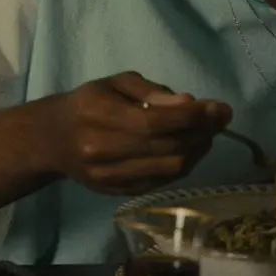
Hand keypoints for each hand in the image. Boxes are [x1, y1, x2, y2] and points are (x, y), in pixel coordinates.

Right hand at [43, 72, 231, 195]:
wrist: (54, 140)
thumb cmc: (88, 103)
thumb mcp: (115, 83)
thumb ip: (151, 91)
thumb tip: (189, 103)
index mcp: (99, 115)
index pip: (156, 121)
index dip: (194, 117)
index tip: (220, 108)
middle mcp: (103, 149)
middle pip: (168, 148)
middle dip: (203, 133)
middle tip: (220, 119)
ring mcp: (110, 176)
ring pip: (170, 169)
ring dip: (197, 152)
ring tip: (206, 135)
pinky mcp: (117, 192)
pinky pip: (162, 181)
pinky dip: (182, 166)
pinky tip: (189, 151)